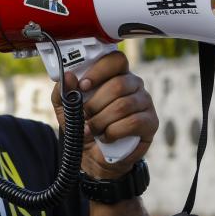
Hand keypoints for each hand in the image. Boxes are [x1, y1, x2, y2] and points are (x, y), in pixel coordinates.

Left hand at [50, 51, 157, 179]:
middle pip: (119, 84)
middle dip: (96, 104)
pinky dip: (114, 132)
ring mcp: (145, 102)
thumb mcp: (65, 108)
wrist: (94, 155)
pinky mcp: (150, 122)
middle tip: (84, 115)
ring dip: (101, 121)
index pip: (115, 60)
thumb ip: (63, 90)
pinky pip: (134, 122)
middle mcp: (133, 85)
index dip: (99, 71)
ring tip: (92, 129)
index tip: (83, 86)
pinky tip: (106, 137)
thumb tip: (68, 76)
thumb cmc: (83, 125)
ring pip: (124, 105)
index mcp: (115, 75)